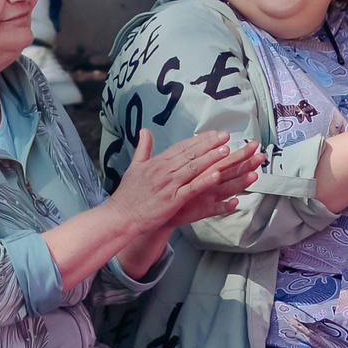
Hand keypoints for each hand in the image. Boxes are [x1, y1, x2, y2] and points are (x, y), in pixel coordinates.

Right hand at [108, 129, 266, 232]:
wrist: (121, 216)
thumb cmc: (127, 194)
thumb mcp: (134, 166)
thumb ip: (143, 148)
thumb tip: (144, 130)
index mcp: (157, 162)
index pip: (181, 146)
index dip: (199, 139)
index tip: (213, 134)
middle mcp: (164, 170)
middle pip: (190, 153)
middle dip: (210, 144)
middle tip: (226, 136)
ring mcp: (169, 185)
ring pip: (194, 167)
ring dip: (211, 158)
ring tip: (226, 150)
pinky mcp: (172, 200)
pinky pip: (192, 188)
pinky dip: (204, 180)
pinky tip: (217, 175)